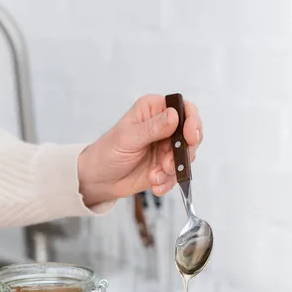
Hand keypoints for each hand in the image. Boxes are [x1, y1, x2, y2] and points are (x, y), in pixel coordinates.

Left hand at [77, 94, 201, 205]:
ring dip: (173, 170)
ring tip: (155, 176)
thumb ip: (153, 128)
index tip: (190, 137)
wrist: (100, 179)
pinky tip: (154, 183)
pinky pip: (178, 174)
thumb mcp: (129, 138)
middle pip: (191, 135)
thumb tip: (175, 116)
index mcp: (154, 110)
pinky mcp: (166, 166)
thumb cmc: (107, 152)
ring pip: (186, 157)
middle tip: (167, 164)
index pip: (184, 108)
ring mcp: (167, 147)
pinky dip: (168, 182)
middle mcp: (164, 127)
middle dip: (182, 153)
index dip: (192, 121)